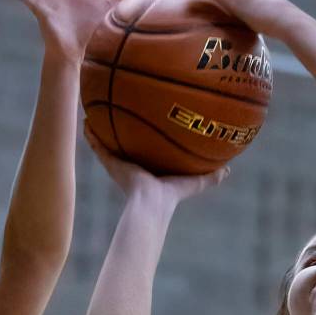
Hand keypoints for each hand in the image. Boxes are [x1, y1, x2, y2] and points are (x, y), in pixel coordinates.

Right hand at [83, 123, 228, 205]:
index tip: (146, 127)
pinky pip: (98, 146)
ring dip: (103, 129)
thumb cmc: (173, 194)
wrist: (152, 203)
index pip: (148, 152)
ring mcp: (120, 164)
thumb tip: (230, 170)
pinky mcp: (111, 163)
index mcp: (151, 169)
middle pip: (127, 145)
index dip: (147, 141)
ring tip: (96, 112)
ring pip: (109, 143)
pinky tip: (85, 120)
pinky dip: (92, 135)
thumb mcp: (195, 181)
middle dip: (124, 132)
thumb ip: (211, 176)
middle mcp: (134, 165)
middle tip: (120, 113)